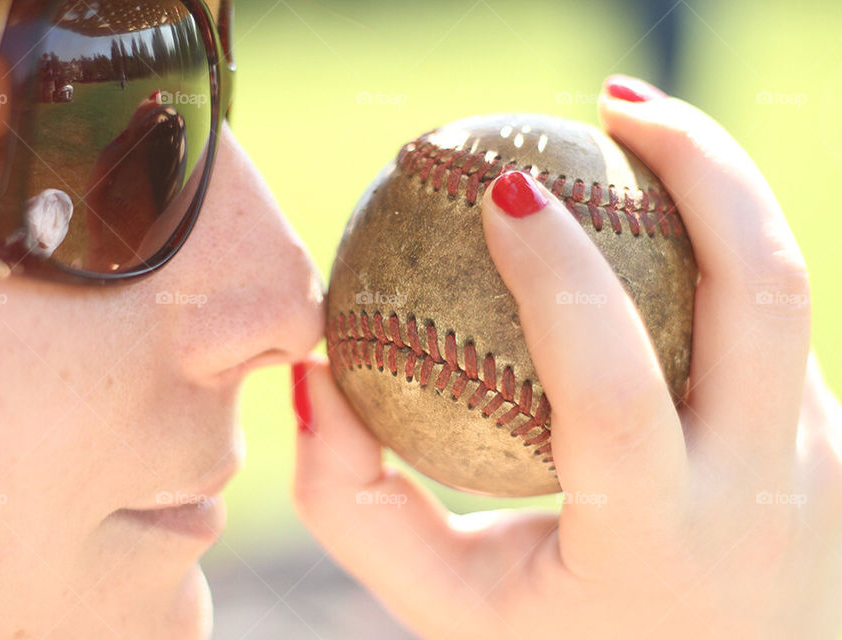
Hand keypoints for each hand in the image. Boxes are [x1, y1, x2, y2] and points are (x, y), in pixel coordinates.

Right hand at [292, 76, 841, 638]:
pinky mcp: (834, 444)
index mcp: (657, 539)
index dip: (557, 275)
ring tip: (634, 136)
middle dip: (699, 163)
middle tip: (611, 104)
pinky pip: (767, 326)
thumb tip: (317, 378)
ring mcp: (819, 462)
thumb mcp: (447, 607)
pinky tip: (651, 248)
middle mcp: (763, 491)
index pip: (613, 385)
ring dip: (715, 190)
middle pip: (763, 286)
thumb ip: (358, 508)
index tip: (501, 189)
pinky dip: (711, 258)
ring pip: (779, 290)